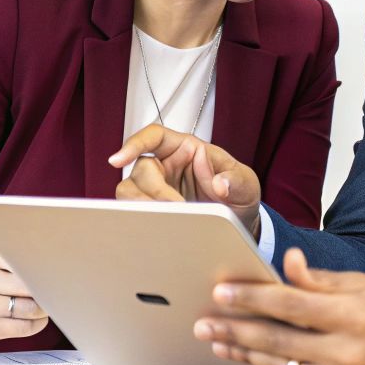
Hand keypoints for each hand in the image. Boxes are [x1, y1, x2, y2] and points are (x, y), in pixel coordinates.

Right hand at [0, 242, 48, 340]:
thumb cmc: (1, 276)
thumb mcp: (6, 257)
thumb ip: (26, 256)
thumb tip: (57, 266)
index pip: (23, 258)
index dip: (42, 266)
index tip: (52, 269)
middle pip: (28, 285)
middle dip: (46, 290)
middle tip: (54, 290)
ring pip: (29, 308)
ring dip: (44, 309)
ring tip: (46, 305)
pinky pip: (24, 327)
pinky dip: (38, 324)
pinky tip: (39, 318)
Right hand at [107, 124, 262, 236]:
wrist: (239, 222)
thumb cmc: (238, 193)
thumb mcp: (246, 183)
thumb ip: (235, 180)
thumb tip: (219, 183)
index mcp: (187, 148)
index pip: (154, 137)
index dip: (134, 144)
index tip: (118, 159)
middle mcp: (167, 165)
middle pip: (141, 168)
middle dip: (154, 190)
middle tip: (174, 206)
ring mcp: (159, 187)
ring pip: (131, 191)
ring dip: (142, 205)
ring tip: (164, 219)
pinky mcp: (155, 209)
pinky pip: (136, 212)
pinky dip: (142, 219)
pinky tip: (156, 228)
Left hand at [193, 249, 364, 364]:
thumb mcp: (364, 285)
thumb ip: (320, 279)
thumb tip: (286, 262)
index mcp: (353, 316)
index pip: (290, 305)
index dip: (251, 298)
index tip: (221, 293)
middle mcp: (348, 355)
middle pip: (276, 341)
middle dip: (234, 330)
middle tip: (204, 324)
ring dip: (245, 355)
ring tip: (219, 342)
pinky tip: (255, 360)